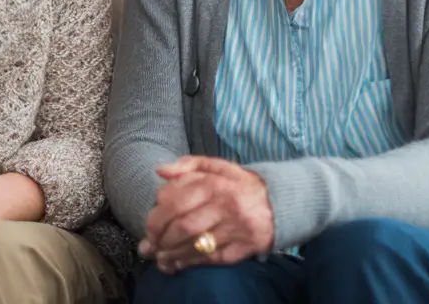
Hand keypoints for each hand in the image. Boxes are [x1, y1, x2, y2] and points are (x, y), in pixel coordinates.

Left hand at [139, 156, 273, 272]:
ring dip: (171, 254)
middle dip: (161, 239)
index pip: (175, 203)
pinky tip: (177, 264)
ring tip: (158, 258)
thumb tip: (160, 171)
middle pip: (183, 227)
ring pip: (196, 245)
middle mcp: (225, 206)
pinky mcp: (244, 247)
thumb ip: (187, 165)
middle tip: (149, 246)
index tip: (148, 228)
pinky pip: (212, 258)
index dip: (156, 219)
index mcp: (214, 183)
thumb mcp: (217, 166)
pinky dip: (190, 263)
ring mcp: (236, 228)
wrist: (279, 202)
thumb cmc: (240, 184)